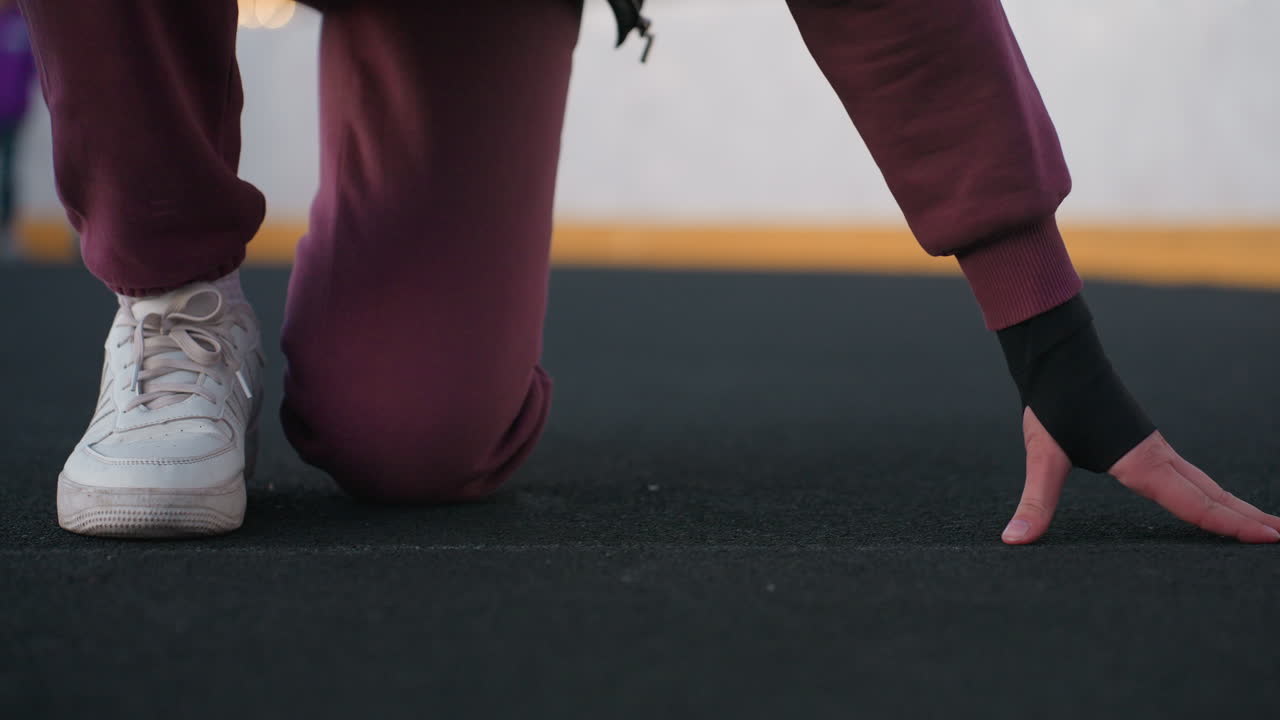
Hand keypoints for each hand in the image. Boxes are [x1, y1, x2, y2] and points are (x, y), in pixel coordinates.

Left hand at [1002, 408, 1279, 543]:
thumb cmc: (1054, 403)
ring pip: (1203, 481)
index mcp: (1140, 463)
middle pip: (1211, 493)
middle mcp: (1156, 455)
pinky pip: (1187, 472)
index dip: (1230, 524)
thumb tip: (1013, 540)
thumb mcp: (1041, 456)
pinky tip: (1209, 496)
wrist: (1059, 357)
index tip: (1269, 537)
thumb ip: (1034, 501)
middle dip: (1245, 517)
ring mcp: (1154, 447)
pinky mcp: (1144, 441)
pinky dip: (1209, 490)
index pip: (1194, 503)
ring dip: (1232, 503)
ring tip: (1262, 521)